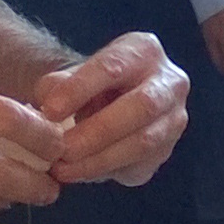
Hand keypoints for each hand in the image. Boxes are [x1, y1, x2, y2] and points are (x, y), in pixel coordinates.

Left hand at [32, 31, 188, 186]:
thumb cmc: (86, 86)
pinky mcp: (165, 151)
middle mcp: (169, 82)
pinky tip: (77, 172)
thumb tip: (50, 109)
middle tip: (62, 149)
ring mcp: (173, 119)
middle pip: (141, 106)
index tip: (50, 111)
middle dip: (98, 131)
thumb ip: (56, 87)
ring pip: (144, 142)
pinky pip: (139, 165)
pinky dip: (104, 171)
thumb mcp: (68, 75)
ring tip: (63, 168)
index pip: (113, 67)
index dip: (80, 89)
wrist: (106, 104)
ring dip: (100, 159)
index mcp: (143, 51)